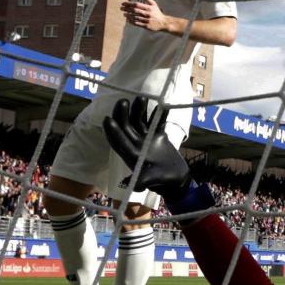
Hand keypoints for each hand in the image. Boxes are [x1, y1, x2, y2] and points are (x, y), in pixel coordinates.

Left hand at [101, 97, 210, 213]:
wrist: (176, 180)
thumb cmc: (162, 182)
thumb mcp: (152, 181)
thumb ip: (143, 180)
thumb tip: (135, 186)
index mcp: (131, 154)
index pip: (118, 140)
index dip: (112, 131)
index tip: (107, 119)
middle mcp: (137, 144)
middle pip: (126, 126)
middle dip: (123, 114)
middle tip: (123, 101)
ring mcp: (147, 139)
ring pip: (140, 121)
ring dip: (139, 109)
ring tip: (142, 97)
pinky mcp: (159, 136)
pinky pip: (158, 122)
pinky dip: (160, 114)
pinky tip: (163, 104)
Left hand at [119, 0, 170, 33]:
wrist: (163, 23)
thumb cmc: (157, 13)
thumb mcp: (154, 4)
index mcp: (149, 7)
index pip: (137, 4)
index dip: (129, 4)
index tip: (123, 3)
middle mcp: (148, 13)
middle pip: (135, 10)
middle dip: (127, 9)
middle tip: (121, 8)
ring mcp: (147, 20)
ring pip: (135, 17)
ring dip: (128, 15)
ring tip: (124, 14)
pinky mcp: (146, 26)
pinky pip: (137, 23)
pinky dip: (132, 21)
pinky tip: (128, 20)